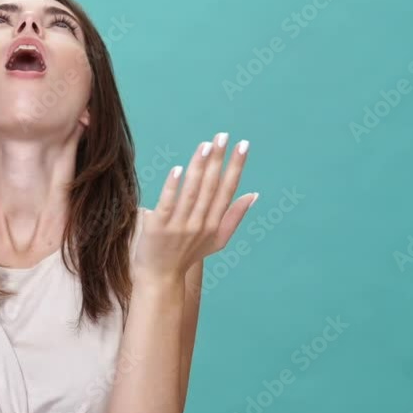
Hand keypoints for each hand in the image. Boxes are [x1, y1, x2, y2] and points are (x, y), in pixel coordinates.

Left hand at [133, 132, 256, 280]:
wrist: (160, 277)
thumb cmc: (188, 255)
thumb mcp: (217, 239)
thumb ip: (234, 217)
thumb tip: (254, 194)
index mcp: (214, 224)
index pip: (228, 190)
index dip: (236, 167)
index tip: (243, 145)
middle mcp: (199, 223)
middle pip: (211, 187)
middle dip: (218, 160)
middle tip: (223, 136)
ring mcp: (179, 225)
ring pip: (192, 192)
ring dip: (199, 167)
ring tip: (206, 145)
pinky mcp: (158, 227)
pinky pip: (167, 203)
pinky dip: (173, 187)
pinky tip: (178, 169)